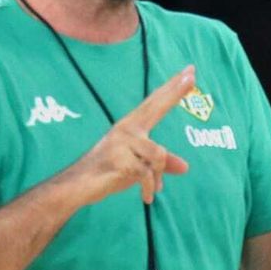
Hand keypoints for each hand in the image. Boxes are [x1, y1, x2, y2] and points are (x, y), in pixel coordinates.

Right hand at [64, 65, 194, 205]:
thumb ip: (161, 165)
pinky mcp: (120, 160)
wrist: (77, 186)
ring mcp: (122, 143)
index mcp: (131, 126)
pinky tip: (147, 198)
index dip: (173, 88)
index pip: (156, 103)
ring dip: (158, 176)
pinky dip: (150, 188)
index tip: (190, 71)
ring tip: (152, 188)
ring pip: (158, 155)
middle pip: (156, 106)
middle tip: (192, 73)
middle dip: (175, 92)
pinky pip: (148, 175)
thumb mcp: (139, 168)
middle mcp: (127, 129)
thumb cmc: (108, 173)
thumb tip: (185, 167)